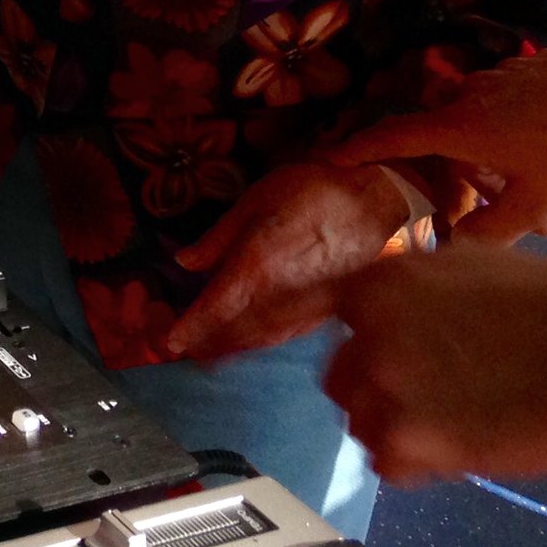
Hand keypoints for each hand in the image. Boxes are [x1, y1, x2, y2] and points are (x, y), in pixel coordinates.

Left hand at [164, 163, 409, 361]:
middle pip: (234, 332)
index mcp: (257, 265)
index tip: (168, 342)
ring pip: (259, 339)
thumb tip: (184, 262)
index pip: (216, 307)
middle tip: (180, 351)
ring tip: (206, 355)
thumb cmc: (314, 191)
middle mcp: (280, 297)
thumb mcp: (257, 200)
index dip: (190, 326)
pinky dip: (260, 343)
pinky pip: (283, 336)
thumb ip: (219, 237)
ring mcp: (305, 310)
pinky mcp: (324, 313)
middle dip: (205, 344)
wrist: (378, 204)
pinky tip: (249, 343)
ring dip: (231, 349)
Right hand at [326, 47, 546, 243]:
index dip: (357, 148)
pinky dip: (518, 133)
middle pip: (445, 136)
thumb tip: (450, 245)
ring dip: (497, 158)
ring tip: (545, 196)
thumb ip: (487, 229)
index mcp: (460, 126)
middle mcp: (470, 93)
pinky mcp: (532, 68)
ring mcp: (501, 75)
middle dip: (463, 174)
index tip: (327, 156)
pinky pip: (509, 105)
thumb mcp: (537, 206)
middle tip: (495, 208)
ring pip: (482, 123)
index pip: (392, 136)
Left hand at [328, 247, 546, 486]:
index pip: (340, 319)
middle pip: (342, 374)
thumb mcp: (471, 264)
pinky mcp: (410, 439)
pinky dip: (417, 466)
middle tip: (425, 399)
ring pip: (361, 423)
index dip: (372, 341)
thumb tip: (398, 300)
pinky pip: (387, 465)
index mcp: (380, 283)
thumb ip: (418, 283)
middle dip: (376, 388)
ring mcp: (385, 386)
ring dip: (397, 430)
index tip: (397, 356)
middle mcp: (368, 331)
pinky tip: (455, 452)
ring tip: (449, 427)